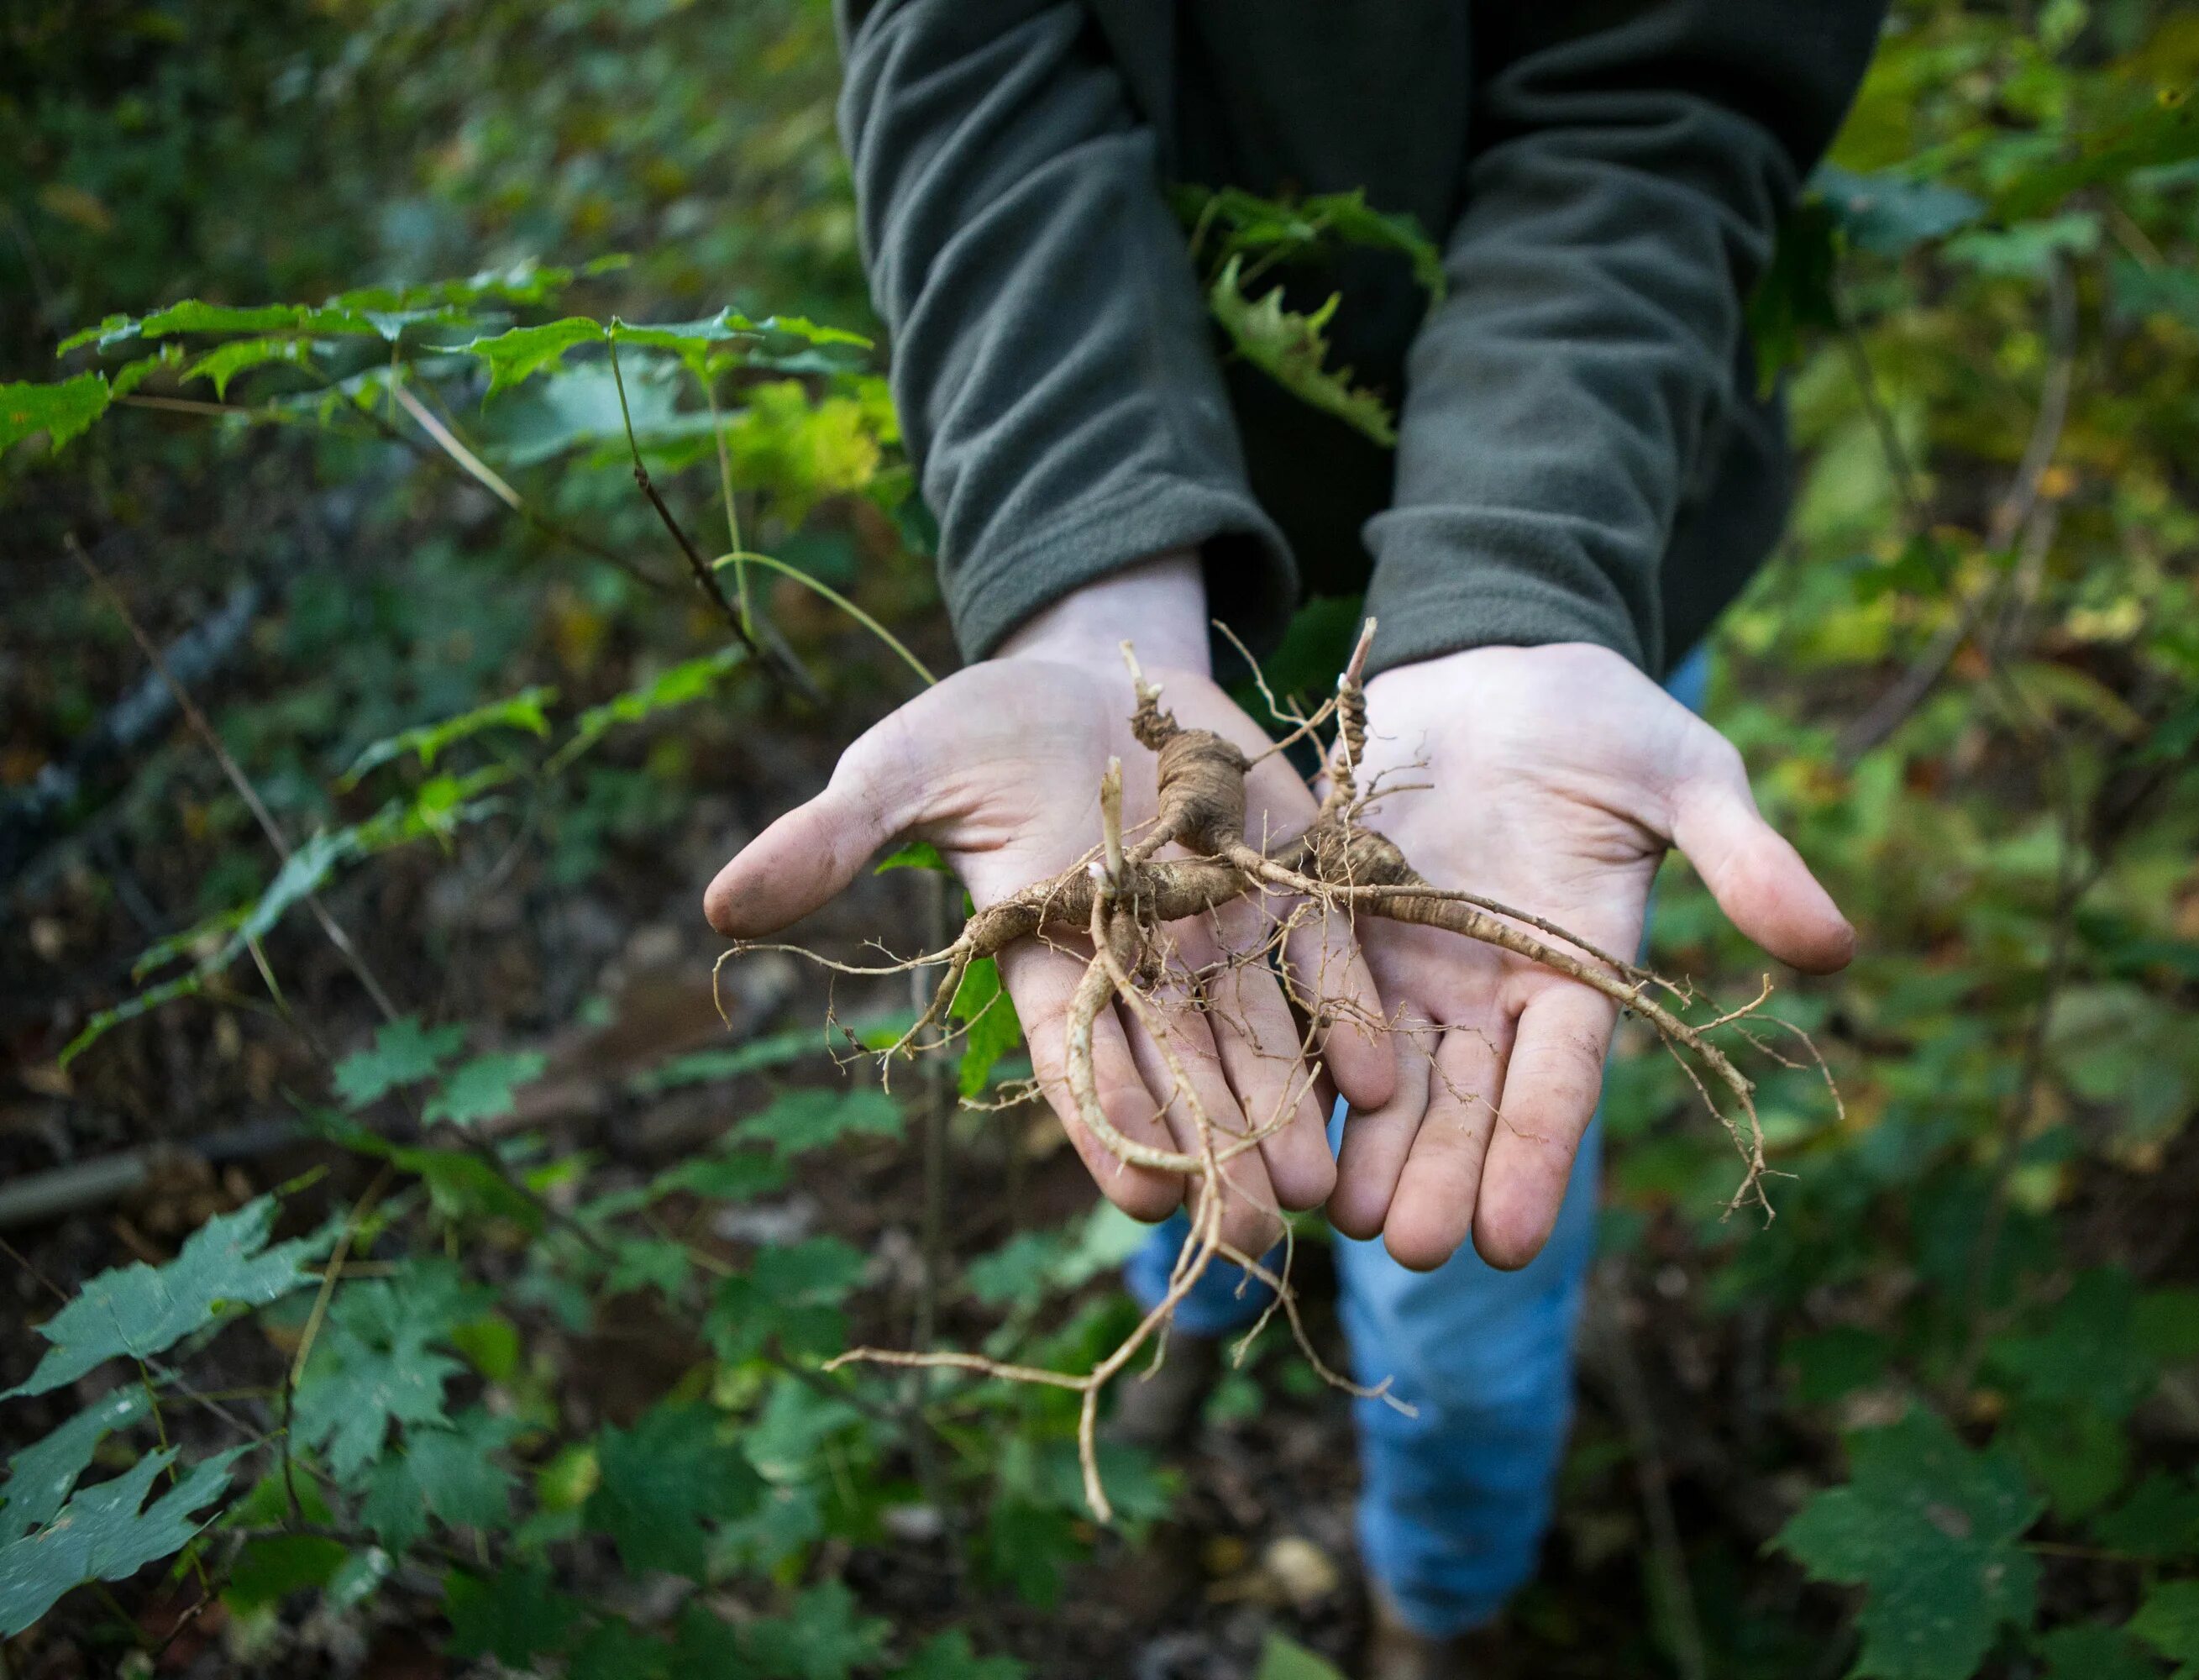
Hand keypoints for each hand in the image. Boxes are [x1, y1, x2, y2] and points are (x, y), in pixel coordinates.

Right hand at [702, 557, 1394, 1256]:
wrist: (1097, 666)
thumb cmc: (982, 727)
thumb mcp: (903, 767)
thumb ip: (834, 837)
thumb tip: (720, 902)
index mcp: (1046, 949)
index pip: (1076, 1058)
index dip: (1111, 1126)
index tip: (1144, 1200)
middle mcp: (1142, 957)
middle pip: (1181, 1069)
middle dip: (1218, 1152)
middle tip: (1250, 1238)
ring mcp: (1221, 923)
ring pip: (1260, 1033)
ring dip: (1290, 1111)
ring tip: (1320, 1190)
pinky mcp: (1291, 876)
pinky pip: (1326, 955)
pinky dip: (1349, 1013)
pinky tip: (1379, 1076)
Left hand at [1325, 642, 1852, 1270]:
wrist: (1494, 661)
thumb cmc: (1606, 721)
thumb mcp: (1686, 778)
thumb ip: (1744, 860)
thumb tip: (1837, 947)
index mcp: (1573, 975)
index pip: (1556, 1086)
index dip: (1531, 1159)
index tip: (1508, 1240)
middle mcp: (1483, 991)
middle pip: (1459, 1101)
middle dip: (1436, 1177)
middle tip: (1408, 1251)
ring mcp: (1401, 963)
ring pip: (1377, 1075)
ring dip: (1358, 1147)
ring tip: (1334, 1218)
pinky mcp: (1329, 920)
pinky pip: (1303, 998)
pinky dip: (1284, 1058)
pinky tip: (1256, 1119)